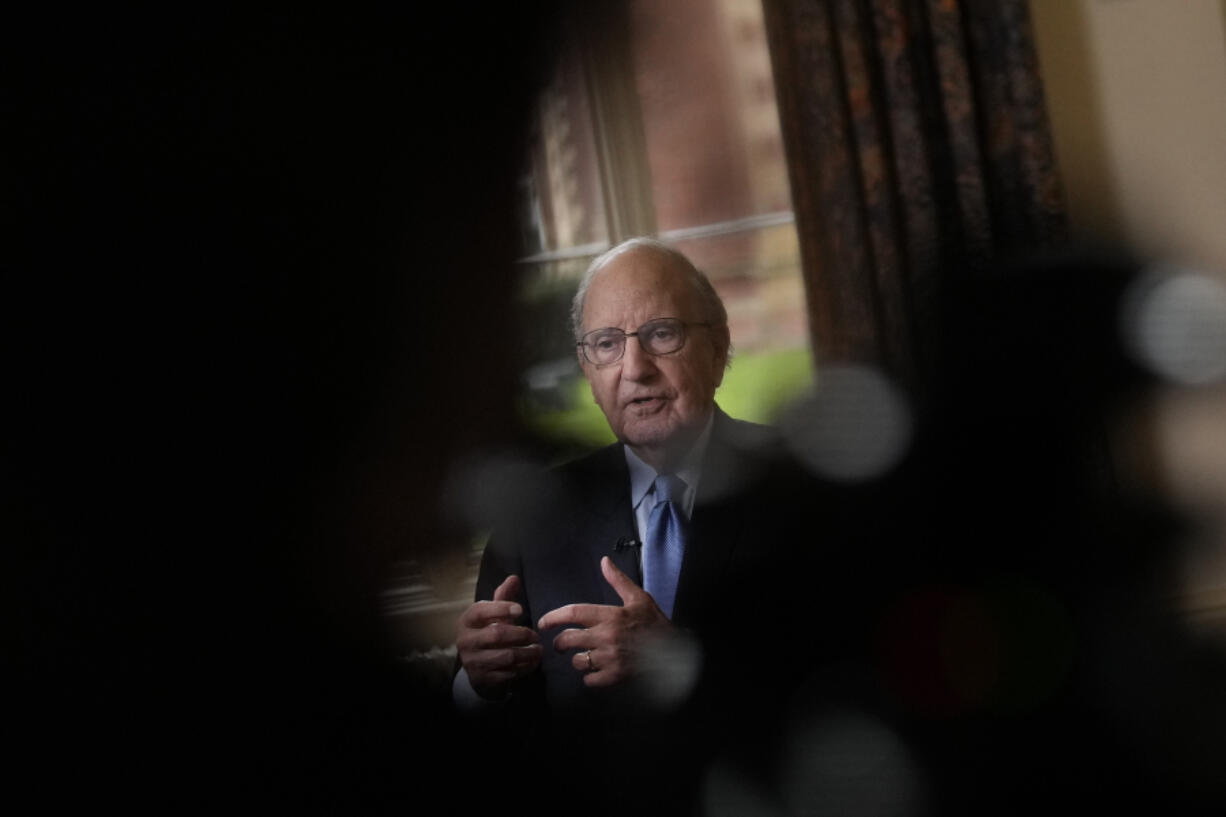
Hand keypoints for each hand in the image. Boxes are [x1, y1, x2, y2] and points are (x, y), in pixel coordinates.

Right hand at [455, 575, 541, 698]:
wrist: (477, 666)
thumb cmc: (487, 632)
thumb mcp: (492, 614)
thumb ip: (503, 596)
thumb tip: (514, 577)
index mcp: (466, 620)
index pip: (481, 611)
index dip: (501, 608)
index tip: (521, 609)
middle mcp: (465, 640)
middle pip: (497, 634)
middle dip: (521, 634)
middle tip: (536, 635)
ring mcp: (472, 661)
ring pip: (506, 656)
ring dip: (527, 653)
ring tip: (539, 650)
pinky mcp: (482, 678)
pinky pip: (508, 673)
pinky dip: (524, 668)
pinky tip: (532, 662)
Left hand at [537, 556, 671, 686]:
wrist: (674, 651)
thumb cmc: (654, 623)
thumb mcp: (638, 597)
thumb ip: (618, 580)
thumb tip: (604, 561)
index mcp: (610, 615)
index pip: (573, 613)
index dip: (553, 617)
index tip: (544, 623)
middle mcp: (607, 637)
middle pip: (568, 639)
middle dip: (559, 643)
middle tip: (560, 644)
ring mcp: (610, 658)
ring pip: (577, 661)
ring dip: (576, 659)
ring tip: (582, 656)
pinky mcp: (615, 676)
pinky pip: (590, 679)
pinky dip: (589, 676)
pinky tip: (595, 671)